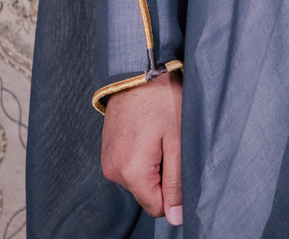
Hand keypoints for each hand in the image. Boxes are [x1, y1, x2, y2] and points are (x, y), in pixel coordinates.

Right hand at [101, 74, 182, 224]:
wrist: (137, 71)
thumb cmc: (162, 101)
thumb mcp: (179, 141)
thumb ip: (176, 183)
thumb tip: (176, 217)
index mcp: (131, 173)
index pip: (156, 207)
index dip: (174, 192)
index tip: (180, 163)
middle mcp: (113, 172)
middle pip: (147, 192)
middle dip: (164, 174)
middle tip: (172, 143)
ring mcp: (107, 161)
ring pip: (139, 179)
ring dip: (154, 163)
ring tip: (160, 134)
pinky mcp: (107, 151)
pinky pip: (129, 165)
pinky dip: (143, 155)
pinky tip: (149, 132)